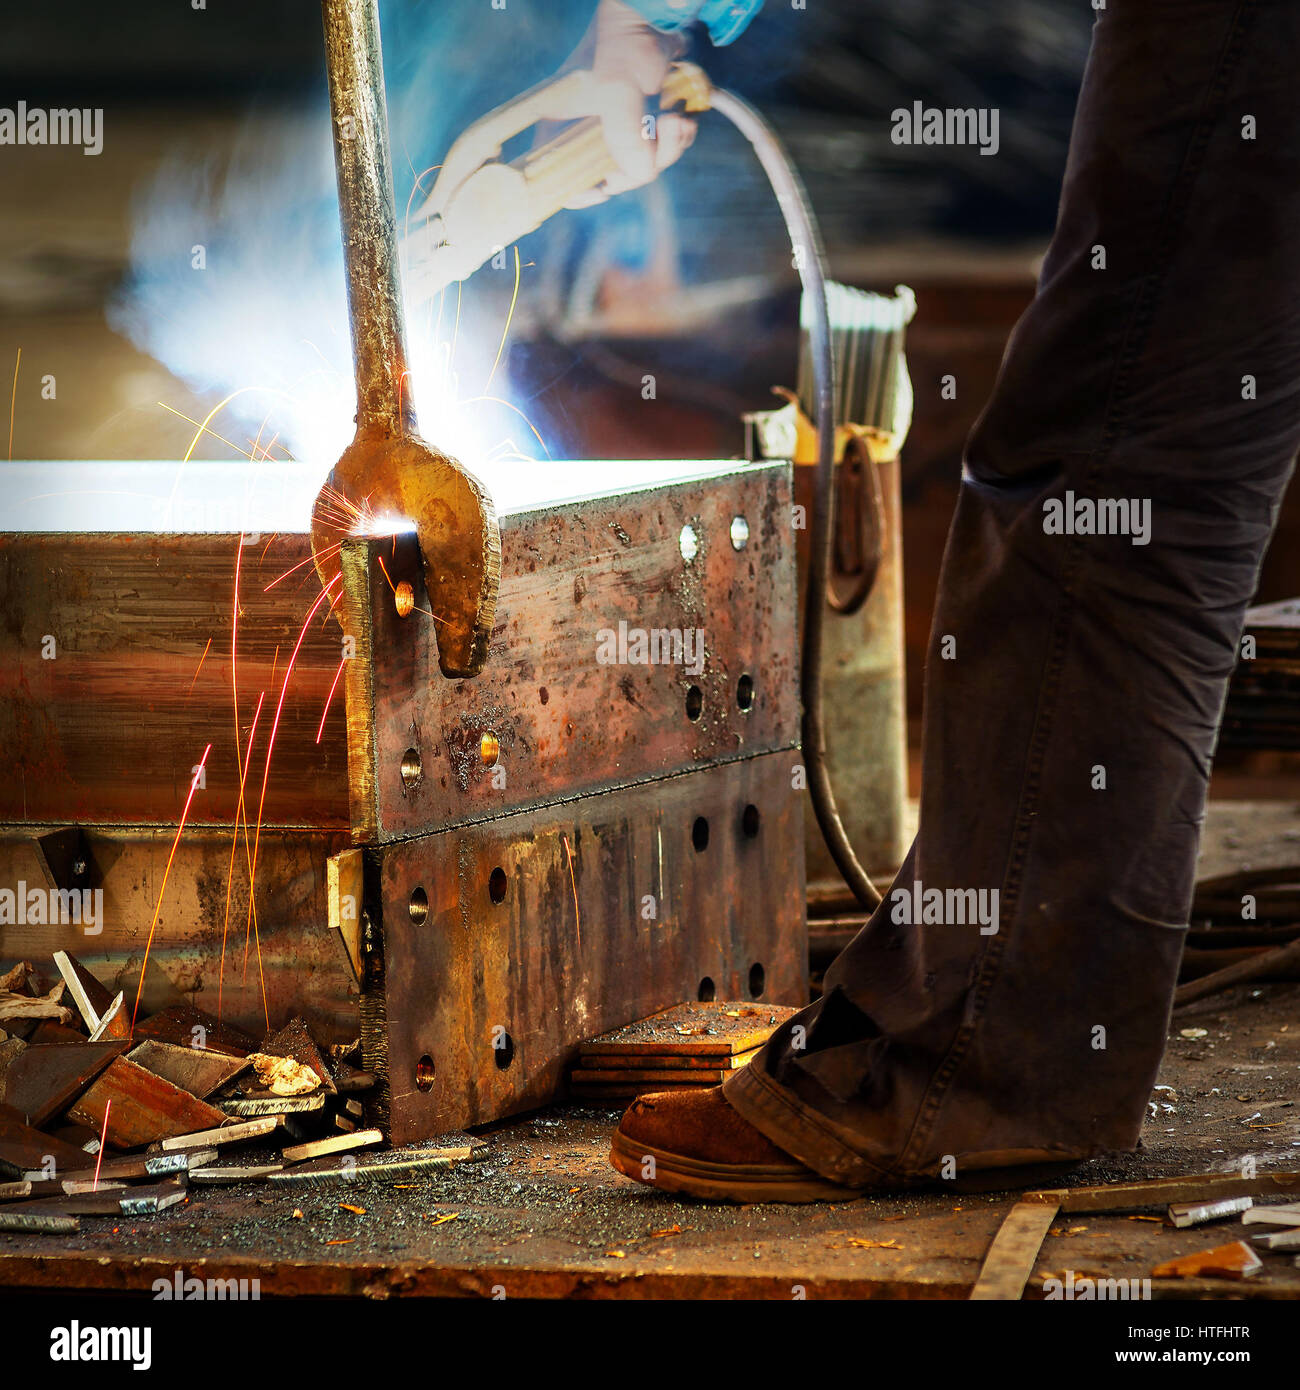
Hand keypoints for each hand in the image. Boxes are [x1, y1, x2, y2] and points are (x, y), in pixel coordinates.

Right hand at [571, 0, 697, 204]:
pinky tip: (684, 119)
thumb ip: (626, 139)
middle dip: (641, 164)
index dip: (577, 190)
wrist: (656, 14)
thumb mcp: (618, 91)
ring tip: (678, 121)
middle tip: (662, 136)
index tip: (605, 187)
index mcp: (560, 125)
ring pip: (641, 164)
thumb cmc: (623, 43)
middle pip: (609, 176)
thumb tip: (641, 173)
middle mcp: (585, 131)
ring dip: (667, 149)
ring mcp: (616, 129)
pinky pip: (659, 149)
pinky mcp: (643, 123)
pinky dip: (675, 141)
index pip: (555, 175)